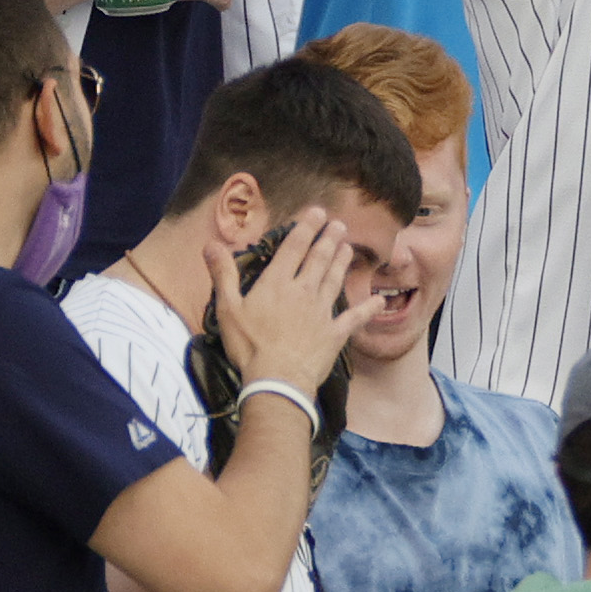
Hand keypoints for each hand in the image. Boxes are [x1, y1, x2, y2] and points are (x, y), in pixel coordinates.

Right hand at [210, 205, 381, 397]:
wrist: (278, 379)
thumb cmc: (249, 345)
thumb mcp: (227, 309)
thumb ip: (223, 275)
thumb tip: (211, 244)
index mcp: (277, 283)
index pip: (294, 248)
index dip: (306, 228)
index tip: (318, 212)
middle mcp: (303, 291)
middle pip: (319, 259)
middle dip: (329, 239)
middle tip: (340, 225)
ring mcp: (321, 312)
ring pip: (335, 280)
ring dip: (342, 263)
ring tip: (348, 248)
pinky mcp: (334, 333)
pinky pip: (354, 318)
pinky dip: (367, 309)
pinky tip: (379, 300)